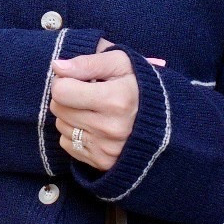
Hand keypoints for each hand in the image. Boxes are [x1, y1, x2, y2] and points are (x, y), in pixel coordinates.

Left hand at [50, 38, 165, 170]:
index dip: (65, 80)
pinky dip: (76, 133)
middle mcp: (110, 128)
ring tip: (95, 109)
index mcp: (116, 100)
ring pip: (61, 125)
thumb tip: (56, 66)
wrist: (167, 120)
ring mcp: (106, 148)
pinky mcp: (102, 162)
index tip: (79, 79)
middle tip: (88, 93)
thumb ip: (88, 62)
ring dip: (71, 114)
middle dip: (68, 96)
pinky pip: (68, 144)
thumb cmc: (140, 85)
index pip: (61, 90)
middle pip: (58, 108)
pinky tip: (95, 126)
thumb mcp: (121, 63)